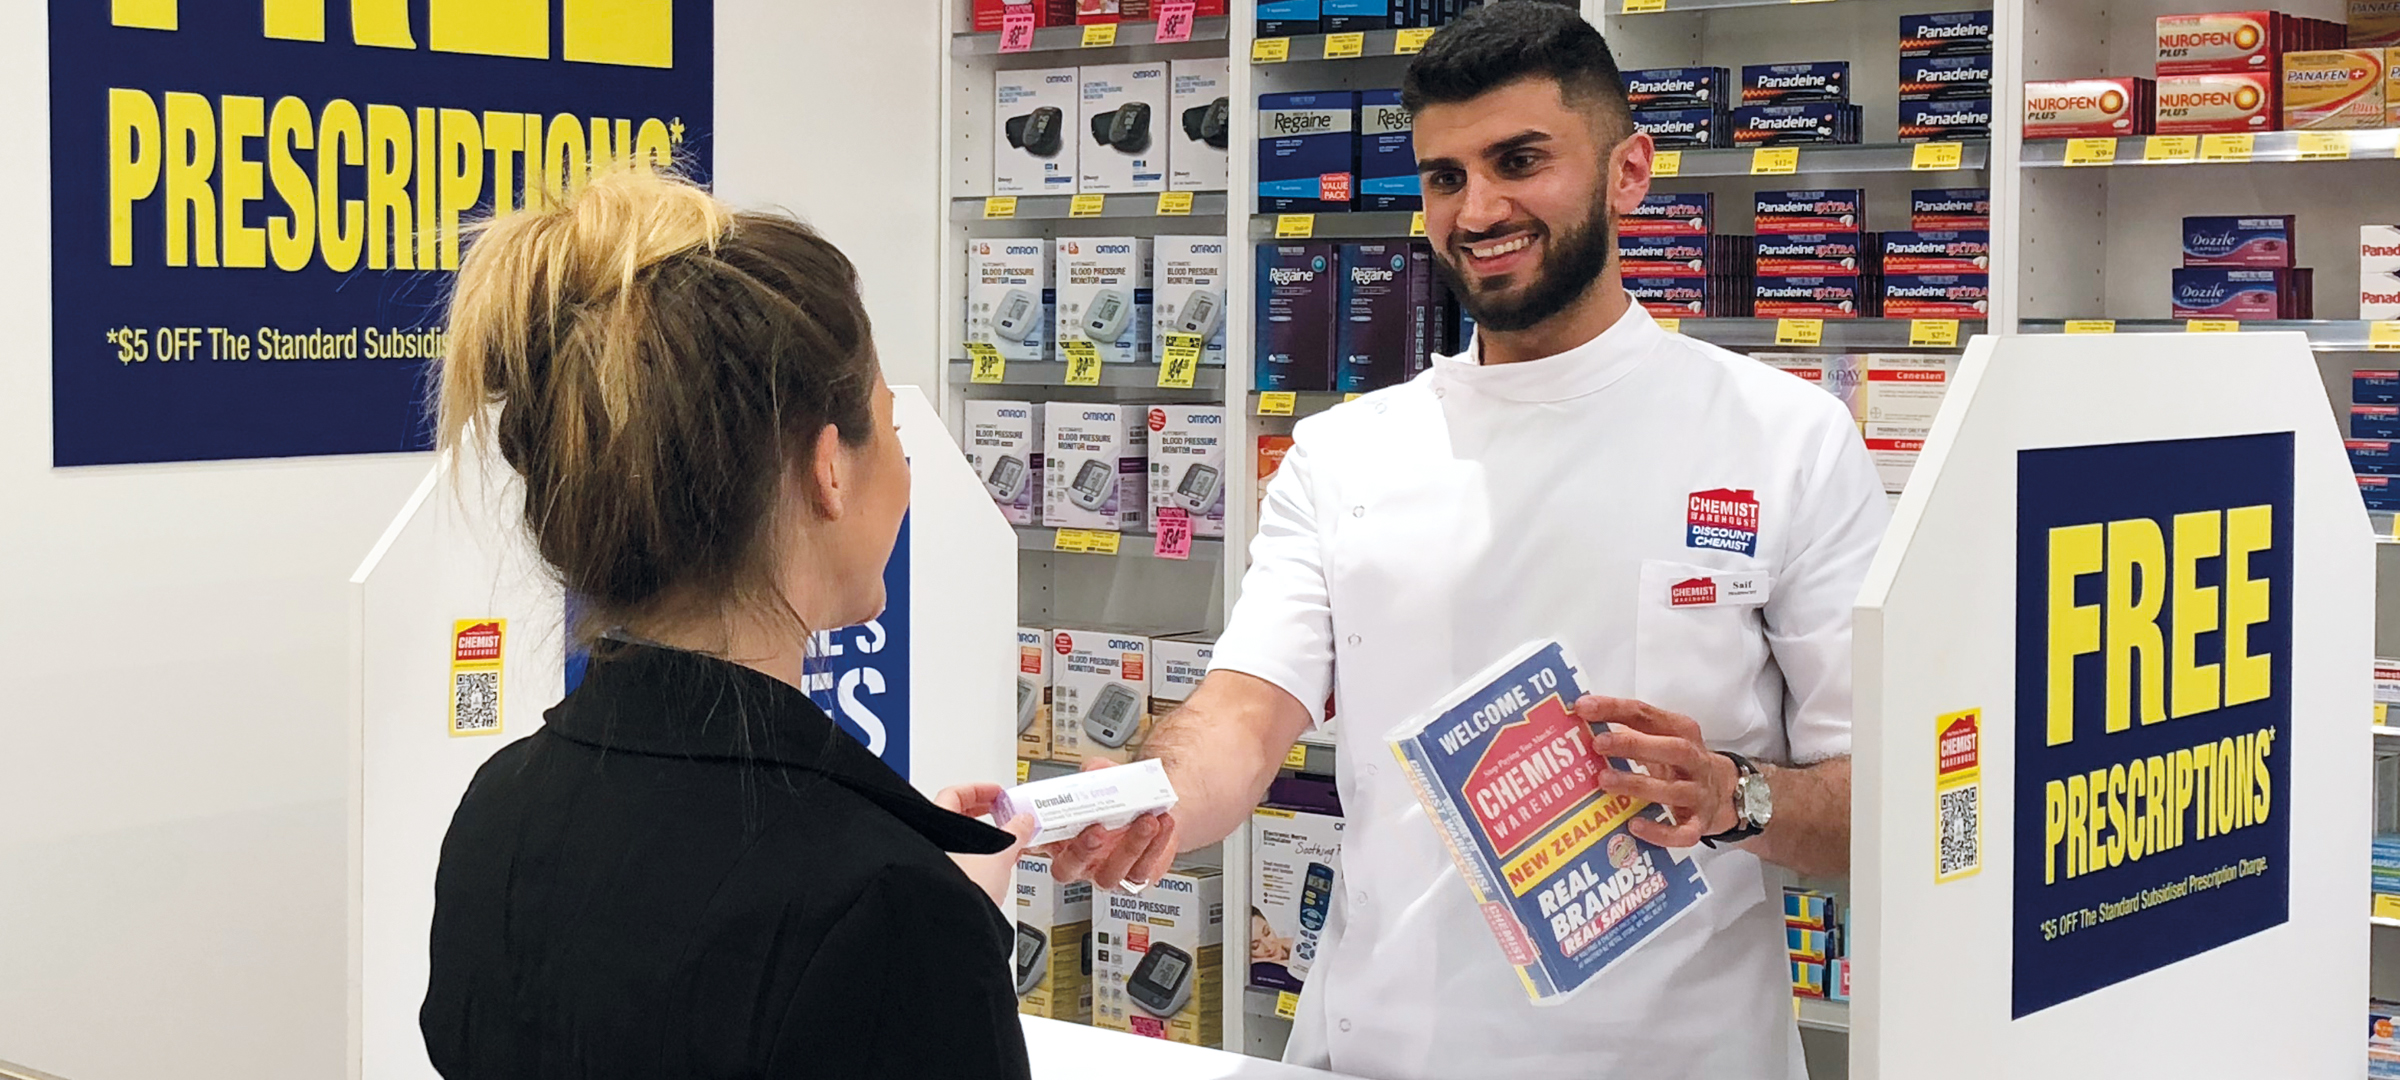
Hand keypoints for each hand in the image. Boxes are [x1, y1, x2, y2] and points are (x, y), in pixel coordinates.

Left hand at [934, 782, 1037, 906]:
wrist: (958, 926)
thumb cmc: (963, 891)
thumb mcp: (999, 855)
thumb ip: (1016, 833)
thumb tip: (1024, 821)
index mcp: (938, 827)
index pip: (953, 794)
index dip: (978, 789)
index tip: (996, 792)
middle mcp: (931, 843)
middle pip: (956, 816)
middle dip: (982, 812)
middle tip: (1001, 810)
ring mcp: (936, 863)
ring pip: (959, 840)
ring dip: (983, 835)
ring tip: (1005, 837)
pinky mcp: (945, 882)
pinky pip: (962, 859)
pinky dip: (980, 854)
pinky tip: (997, 861)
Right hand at [1037, 759, 1179, 890]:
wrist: (1153, 808)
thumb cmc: (1120, 799)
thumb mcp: (1106, 779)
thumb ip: (1098, 772)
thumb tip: (1095, 770)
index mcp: (1061, 838)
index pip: (1034, 844)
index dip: (1028, 841)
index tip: (1037, 826)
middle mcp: (1081, 860)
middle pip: (1067, 869)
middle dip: (1082, 850)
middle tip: (1097, 829)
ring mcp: (1106, 871)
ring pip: (1110, 874)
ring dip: (1130, 846)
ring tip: (1146, 820)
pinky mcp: (1135, 876)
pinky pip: (1142, 870)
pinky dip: (1156, 846)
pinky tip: (1163, 823)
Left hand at [1573, 695, 1739, 848]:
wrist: (1728, 792)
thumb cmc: (1682, 763)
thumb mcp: (1663, 740)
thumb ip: (1632, 732)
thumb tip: (1582, 727)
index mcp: (1682, 732)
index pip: (1648, 715)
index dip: (1615, 709)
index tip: (1584, 707)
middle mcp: (1694, 761)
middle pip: (1671, 749)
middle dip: (1633, 745)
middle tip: (1598, 743)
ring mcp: (1699, 794)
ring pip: (1674, 790)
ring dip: (1638, 785)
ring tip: (1605, 780)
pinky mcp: (1700, 824)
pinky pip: (1683, 832)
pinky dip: (1660, 831)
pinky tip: (1634, 826)